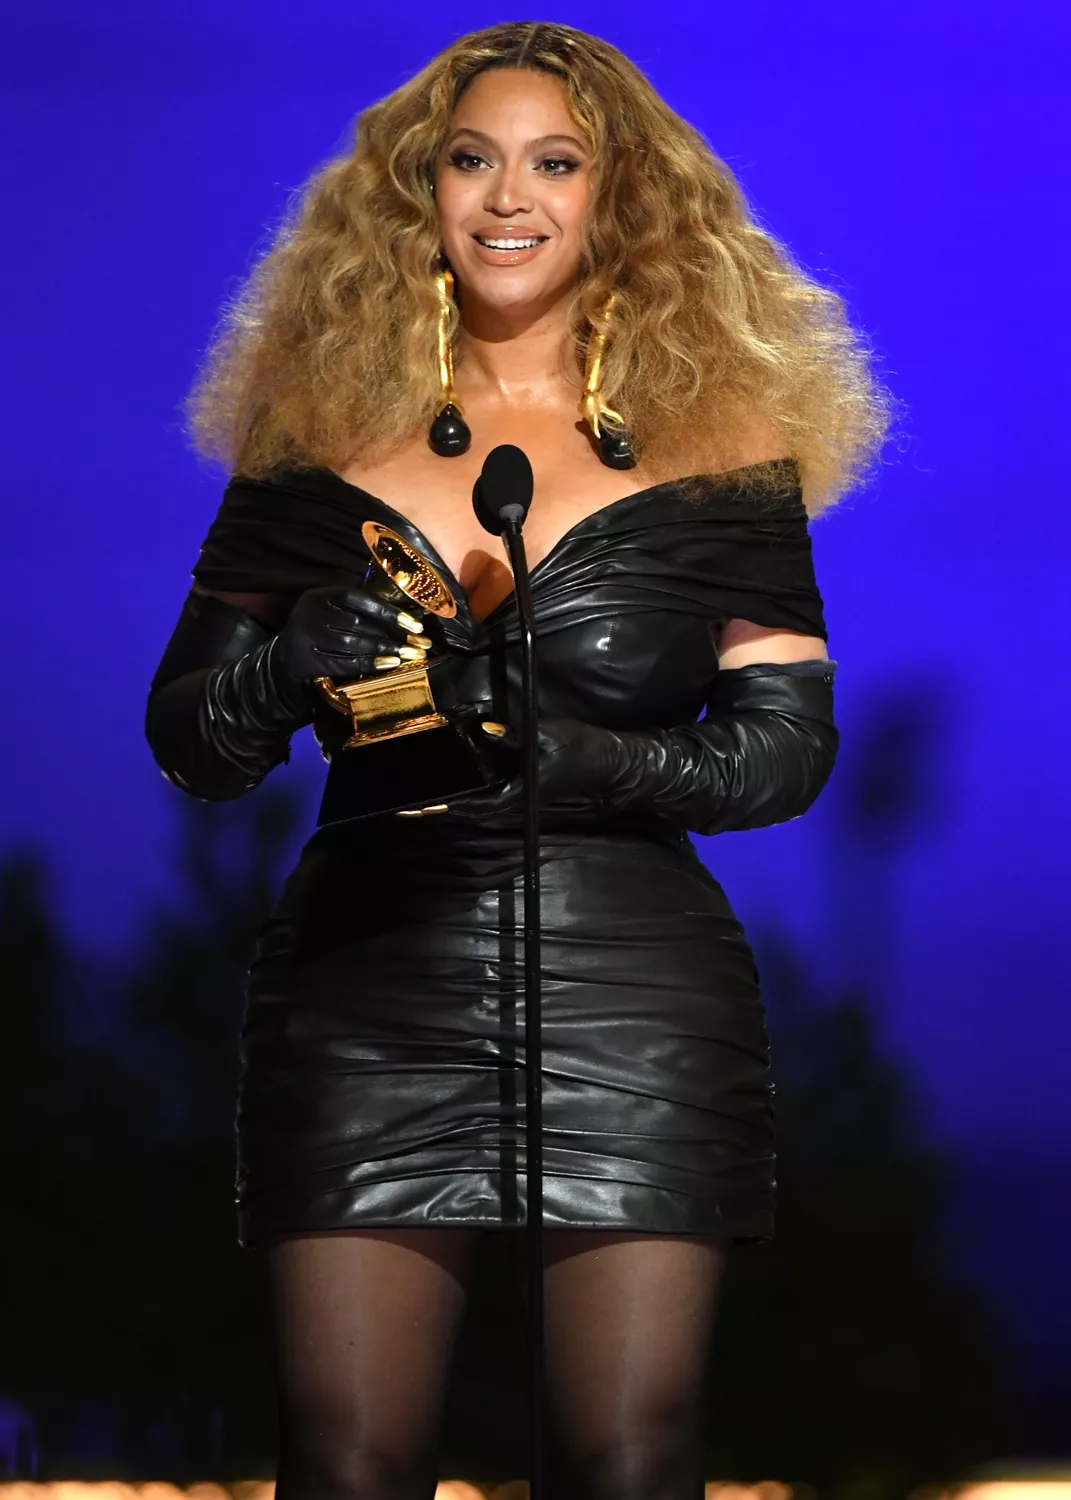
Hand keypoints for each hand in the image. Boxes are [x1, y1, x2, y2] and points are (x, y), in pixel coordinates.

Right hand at [268, 584, 431, 715]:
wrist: (285, 654)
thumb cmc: (320, 626)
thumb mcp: (332, 607)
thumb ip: (359, 605)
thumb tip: (404, 614)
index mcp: (321, 595)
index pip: (360, 600)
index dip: (390, 612)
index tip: (415, 625)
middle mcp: (313, 613)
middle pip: (360, 624)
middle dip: (393, 636)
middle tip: (419, 644)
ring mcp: (309, 637)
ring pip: (354, 644)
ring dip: (384, 650)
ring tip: (408, 654)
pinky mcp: (310, 660)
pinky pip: (345, 663)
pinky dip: (369, 664)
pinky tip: (389, 664)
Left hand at [446, 717, 624, 819]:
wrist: (604, 759)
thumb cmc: (578, 749)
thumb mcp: (544, 737)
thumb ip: (512, 737)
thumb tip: (484, 728)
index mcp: (519, 791)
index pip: (480, 805)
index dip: (453, 806)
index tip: (429, 805)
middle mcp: (516, 797)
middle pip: (475, 808)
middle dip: (447, 806)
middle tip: (417, 802)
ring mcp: (519, 792)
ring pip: (482, 801)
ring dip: (458, 798)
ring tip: (431, 790)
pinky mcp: (522, 783)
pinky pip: (491, 790)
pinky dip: (472, 787)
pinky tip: (459, 774)